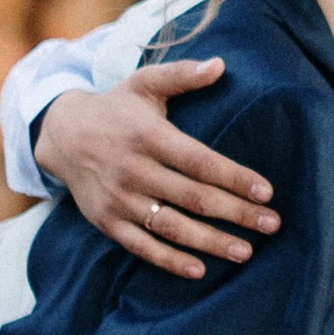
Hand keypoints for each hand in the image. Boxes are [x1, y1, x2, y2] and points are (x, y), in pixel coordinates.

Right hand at [36, 71, 281, 278]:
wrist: (61, 135)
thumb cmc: (116, 108)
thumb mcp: (144, 83)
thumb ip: (182, 74)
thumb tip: (220, 64)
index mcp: (148, 137)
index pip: (199, 162)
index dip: (234, 178)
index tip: (267, 192)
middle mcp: (133, 170)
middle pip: (193, 198)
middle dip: (236, 213)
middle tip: (271, 224)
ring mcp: (119, 200)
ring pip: (172, 227)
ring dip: (211, 243)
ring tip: (245, 252)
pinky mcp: (107, 222)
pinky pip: (143, 247)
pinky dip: (170, 261)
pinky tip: (200, 270)